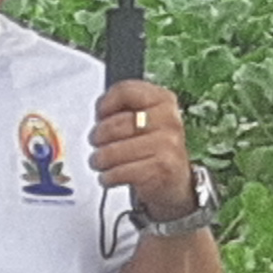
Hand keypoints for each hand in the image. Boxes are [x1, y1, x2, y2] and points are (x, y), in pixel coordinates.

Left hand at [93, 79, 195, 211]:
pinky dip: (108, 178)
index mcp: (164, 100)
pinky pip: (118, 172)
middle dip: (97, 137)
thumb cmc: (152, 149)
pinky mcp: (161, 169)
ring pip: (111, 152)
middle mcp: (169, 120)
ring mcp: (167, 145)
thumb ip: (124, 108)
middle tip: (98, 144)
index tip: (100, 115)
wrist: (175, 182)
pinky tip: (112, 176)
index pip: (126, 90)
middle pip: (113, 124)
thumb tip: (100, 108)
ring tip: (103, 163)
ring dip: (99, 161)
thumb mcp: (144, 121)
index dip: (105, 104)